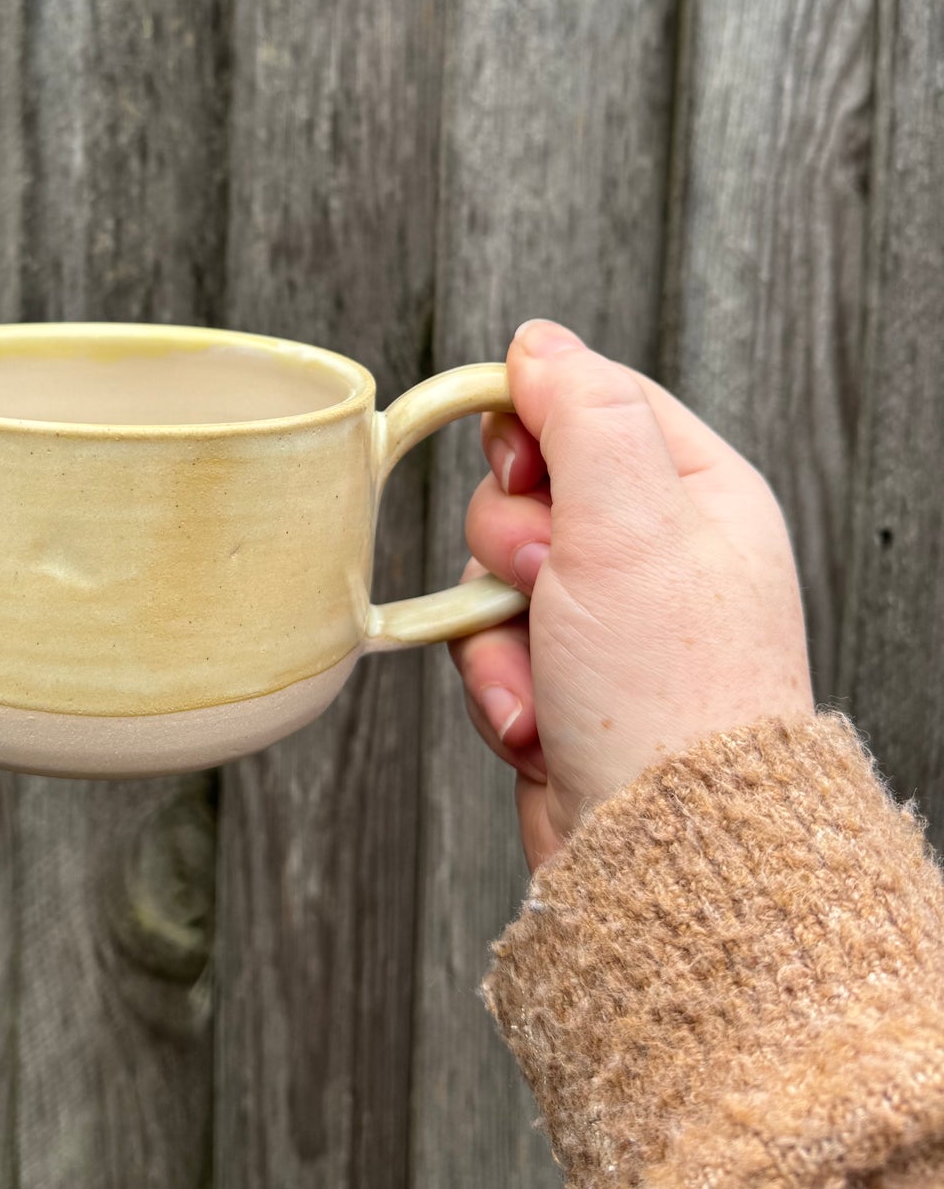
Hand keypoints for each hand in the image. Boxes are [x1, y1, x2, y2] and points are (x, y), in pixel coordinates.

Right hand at [452, 319, 813, 870]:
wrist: (661, 848)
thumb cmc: (667, 691)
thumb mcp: (630, 519)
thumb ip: (582, 411)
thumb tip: (537, 340)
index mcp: (698, 491)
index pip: (593, 399)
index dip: (533, 422)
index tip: (516, 466)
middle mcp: (660, 549)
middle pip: (529, 487)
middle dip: (511, 545)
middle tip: (548, 583)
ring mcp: (611, 619)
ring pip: (494, 571)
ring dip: (497, 628)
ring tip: (547, 675)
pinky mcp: (567, 679)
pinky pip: (489, 645)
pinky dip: (498, 683)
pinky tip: (538, 721)